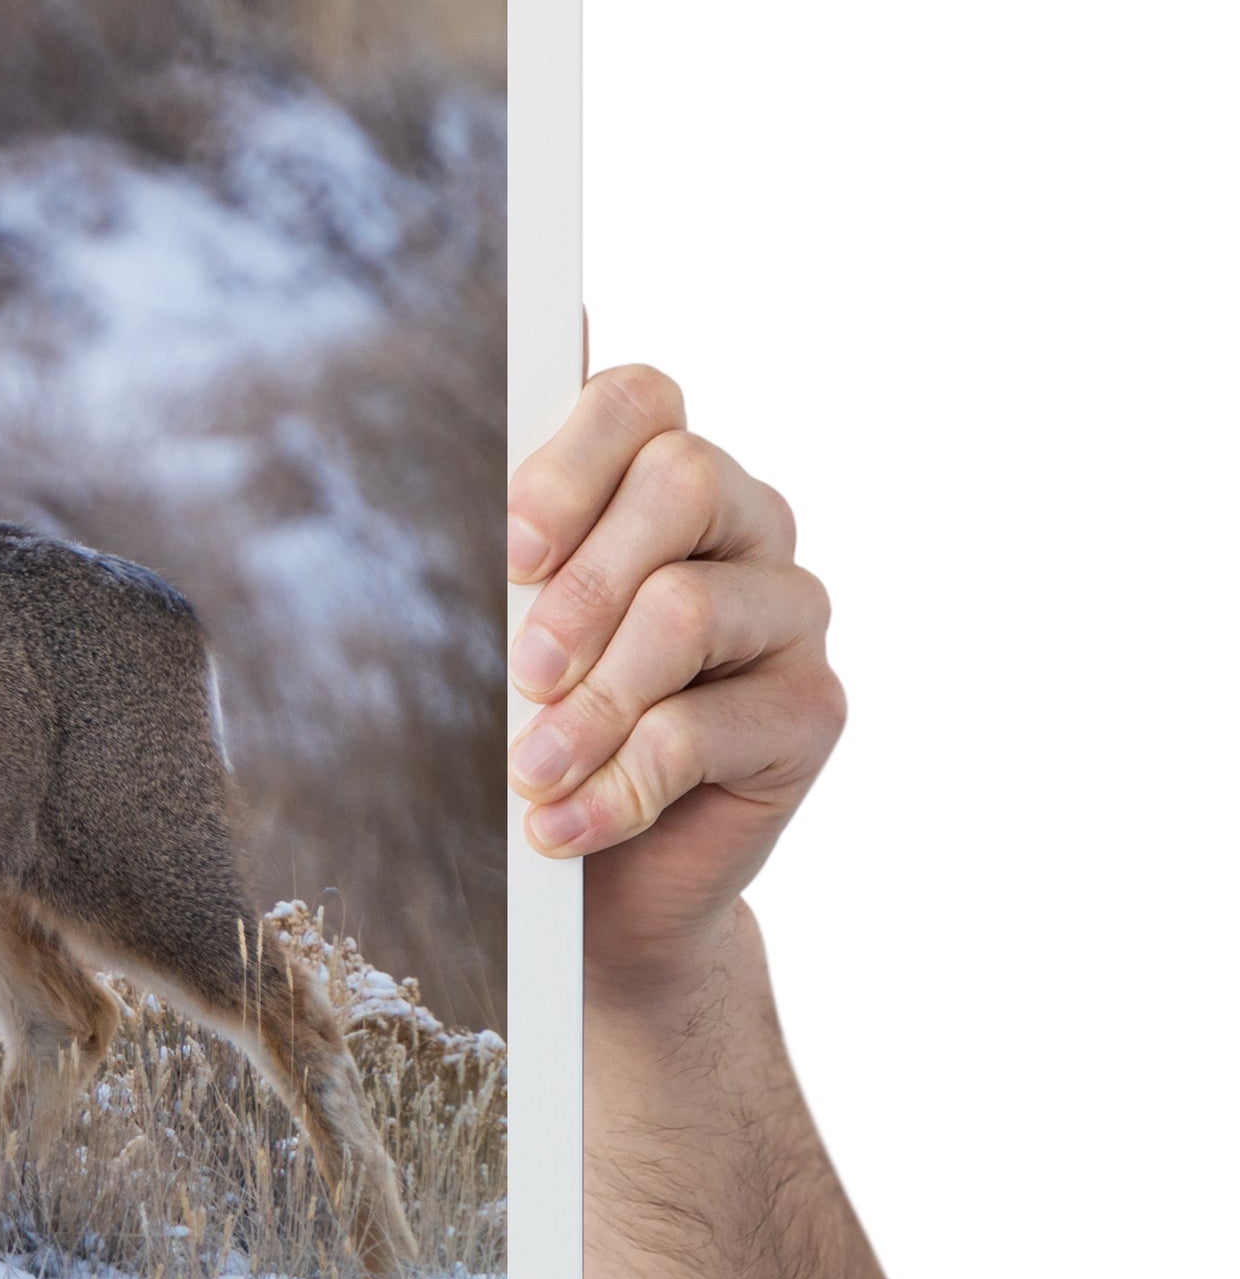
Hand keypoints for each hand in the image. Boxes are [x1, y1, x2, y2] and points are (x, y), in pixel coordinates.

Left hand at [504, 364, 844, 997]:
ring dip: (592, 701)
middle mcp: (741, 521)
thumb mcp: (495, 635)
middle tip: (520, 672)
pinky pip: (707, 727)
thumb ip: (499, 554)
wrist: (598, 879)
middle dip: (582, 584)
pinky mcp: (813, 708)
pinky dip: (619, 784)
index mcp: (658, 473)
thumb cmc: (533, 727)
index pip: (638, 399)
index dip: (568, 463)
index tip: (508, 553)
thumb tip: (465, 471)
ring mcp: (787, 609)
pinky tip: (562, 824)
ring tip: (529, 773)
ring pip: (689, 608)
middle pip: (683, 479)